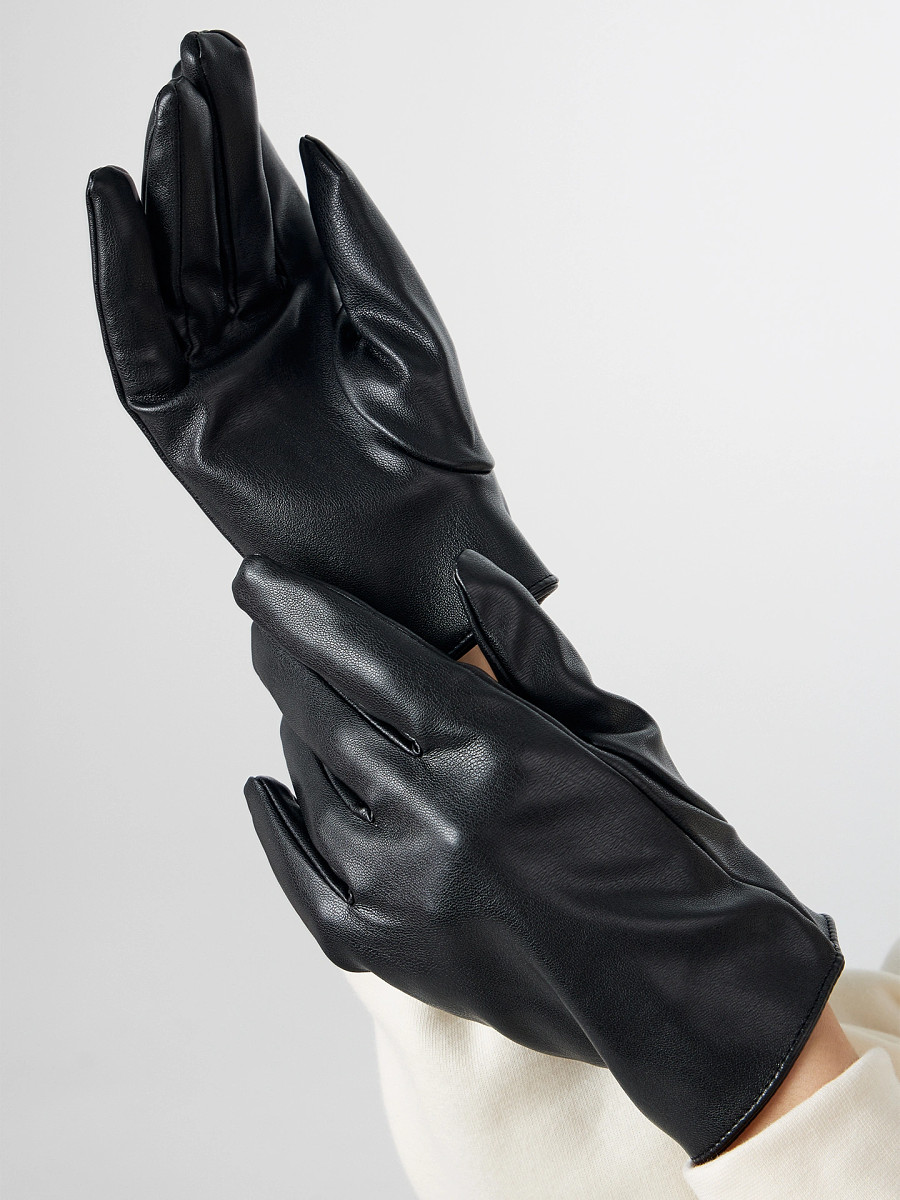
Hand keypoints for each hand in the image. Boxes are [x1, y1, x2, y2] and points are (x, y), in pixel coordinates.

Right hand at [86, 30, 553, 654]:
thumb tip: (313, 145)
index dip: (242, 134)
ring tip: (161, 120)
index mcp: (316, 300)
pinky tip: (115, 206)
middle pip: (215, 226)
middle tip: (188, 74)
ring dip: (163, 197)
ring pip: (173, 271)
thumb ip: (362, 243)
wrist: (422, 553)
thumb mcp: (406, 330)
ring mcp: (216, 372)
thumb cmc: (432, 448)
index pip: (266, 204)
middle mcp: (259, 326)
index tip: (220, 61)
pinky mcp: (183, 423)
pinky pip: (139, 343)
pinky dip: (120, 279)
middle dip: (201, 150)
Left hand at [232, 551, 842, 1161]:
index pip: (366, 656)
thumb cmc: (667, 847)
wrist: (688, 985)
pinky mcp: (396, 953)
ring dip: (296, 732)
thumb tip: (472, 577)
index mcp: (496, 748)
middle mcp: (438, 818)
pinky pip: (306, 880)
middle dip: (287, 658)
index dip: (304, 611)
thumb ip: (530, 653)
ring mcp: (408, 892)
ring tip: (294, 696)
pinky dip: (280, 831)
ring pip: (313, 790)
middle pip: (326, 714)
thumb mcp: (615, 731)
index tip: (260, 579)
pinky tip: (269, 792)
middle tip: (267, 623)